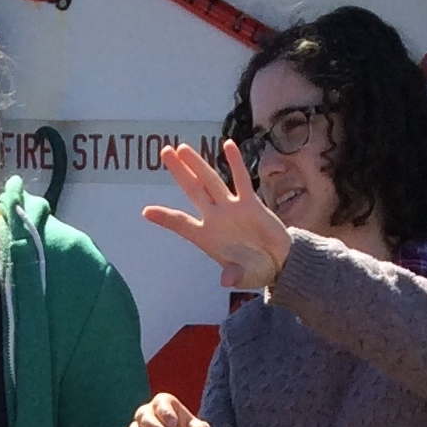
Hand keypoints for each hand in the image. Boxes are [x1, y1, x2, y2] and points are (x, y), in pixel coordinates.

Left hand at [140, 140, 293, 291]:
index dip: (165, 218)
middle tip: (164, 152)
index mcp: (208, 238)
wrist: (280, 263)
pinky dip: (235, 163)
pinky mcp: (251, 203)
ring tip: (183, 148)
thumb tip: (226, 281)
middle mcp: (216, 219)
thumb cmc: (257, 271)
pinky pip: (241, 180)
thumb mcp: (245, 277)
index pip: (182, 224)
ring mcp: (232, 209)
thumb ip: (235, 276)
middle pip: (193, 190)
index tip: (146, 212)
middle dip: (179, 172)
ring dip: (198, 164)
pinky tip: (228, 145)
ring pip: (211, 181)